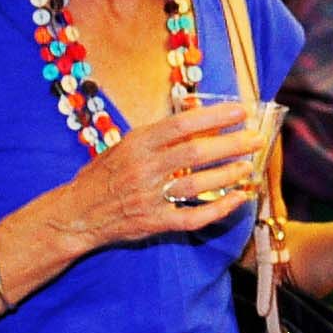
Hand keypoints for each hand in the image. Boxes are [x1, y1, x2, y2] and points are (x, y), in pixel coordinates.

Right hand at [53, 102, 268, 250]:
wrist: (76, 213)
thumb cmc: (103, 175)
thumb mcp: (124, 145)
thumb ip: (158, 133)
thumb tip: (193, 110)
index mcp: (137, 144)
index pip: (182, 124)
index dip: (214, 116)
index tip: (239, 111)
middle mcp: (144, 168)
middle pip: (195, 153)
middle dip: (231, 144)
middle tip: (256, 138)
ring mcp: (150, 197)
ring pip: (198, 184)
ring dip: (228, 174)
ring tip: (249, 166)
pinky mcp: (155, 222)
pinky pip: (194, 216)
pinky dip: (219, 209)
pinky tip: (238, 199)